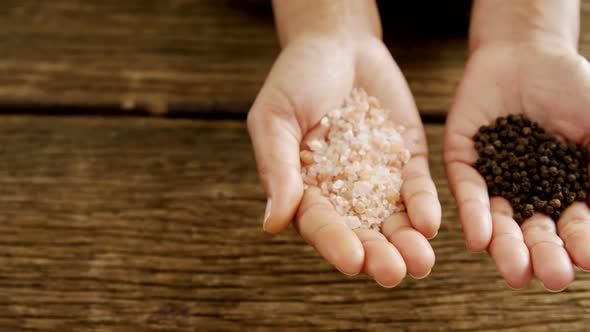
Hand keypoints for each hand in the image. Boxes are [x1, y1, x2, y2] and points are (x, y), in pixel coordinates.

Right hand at [247, 35, 440, 285]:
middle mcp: (341, 192)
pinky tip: (430, 223)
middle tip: (393, 273)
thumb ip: (277, 168)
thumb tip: (272, 223)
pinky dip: (423, 205)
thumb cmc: (295, 78)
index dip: (334, 242)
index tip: (352, 260)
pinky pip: (416, 188)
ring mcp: (376, 178)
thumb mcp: (275, 118)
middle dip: (377, 253)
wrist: (338, 44)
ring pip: (392, 218)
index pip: (319, 223)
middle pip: (360, 230)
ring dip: (406, 242)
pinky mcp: (405, 160)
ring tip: (421, 262)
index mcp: (304, 189)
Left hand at [444, 42, 589, 290]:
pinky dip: (474, 214)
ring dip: (507, 247)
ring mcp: (494, 180)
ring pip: (499, 221)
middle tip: (551, 278)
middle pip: (534, 232)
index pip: (574, 225)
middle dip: (544, 255)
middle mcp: (526, 194)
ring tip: (515, 271)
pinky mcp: (463, 163)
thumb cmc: (574, 90)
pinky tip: (478, 238)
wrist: (530, 53)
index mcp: (563, 193)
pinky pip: (467, 192)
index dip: (580, 241)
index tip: (587, 258)